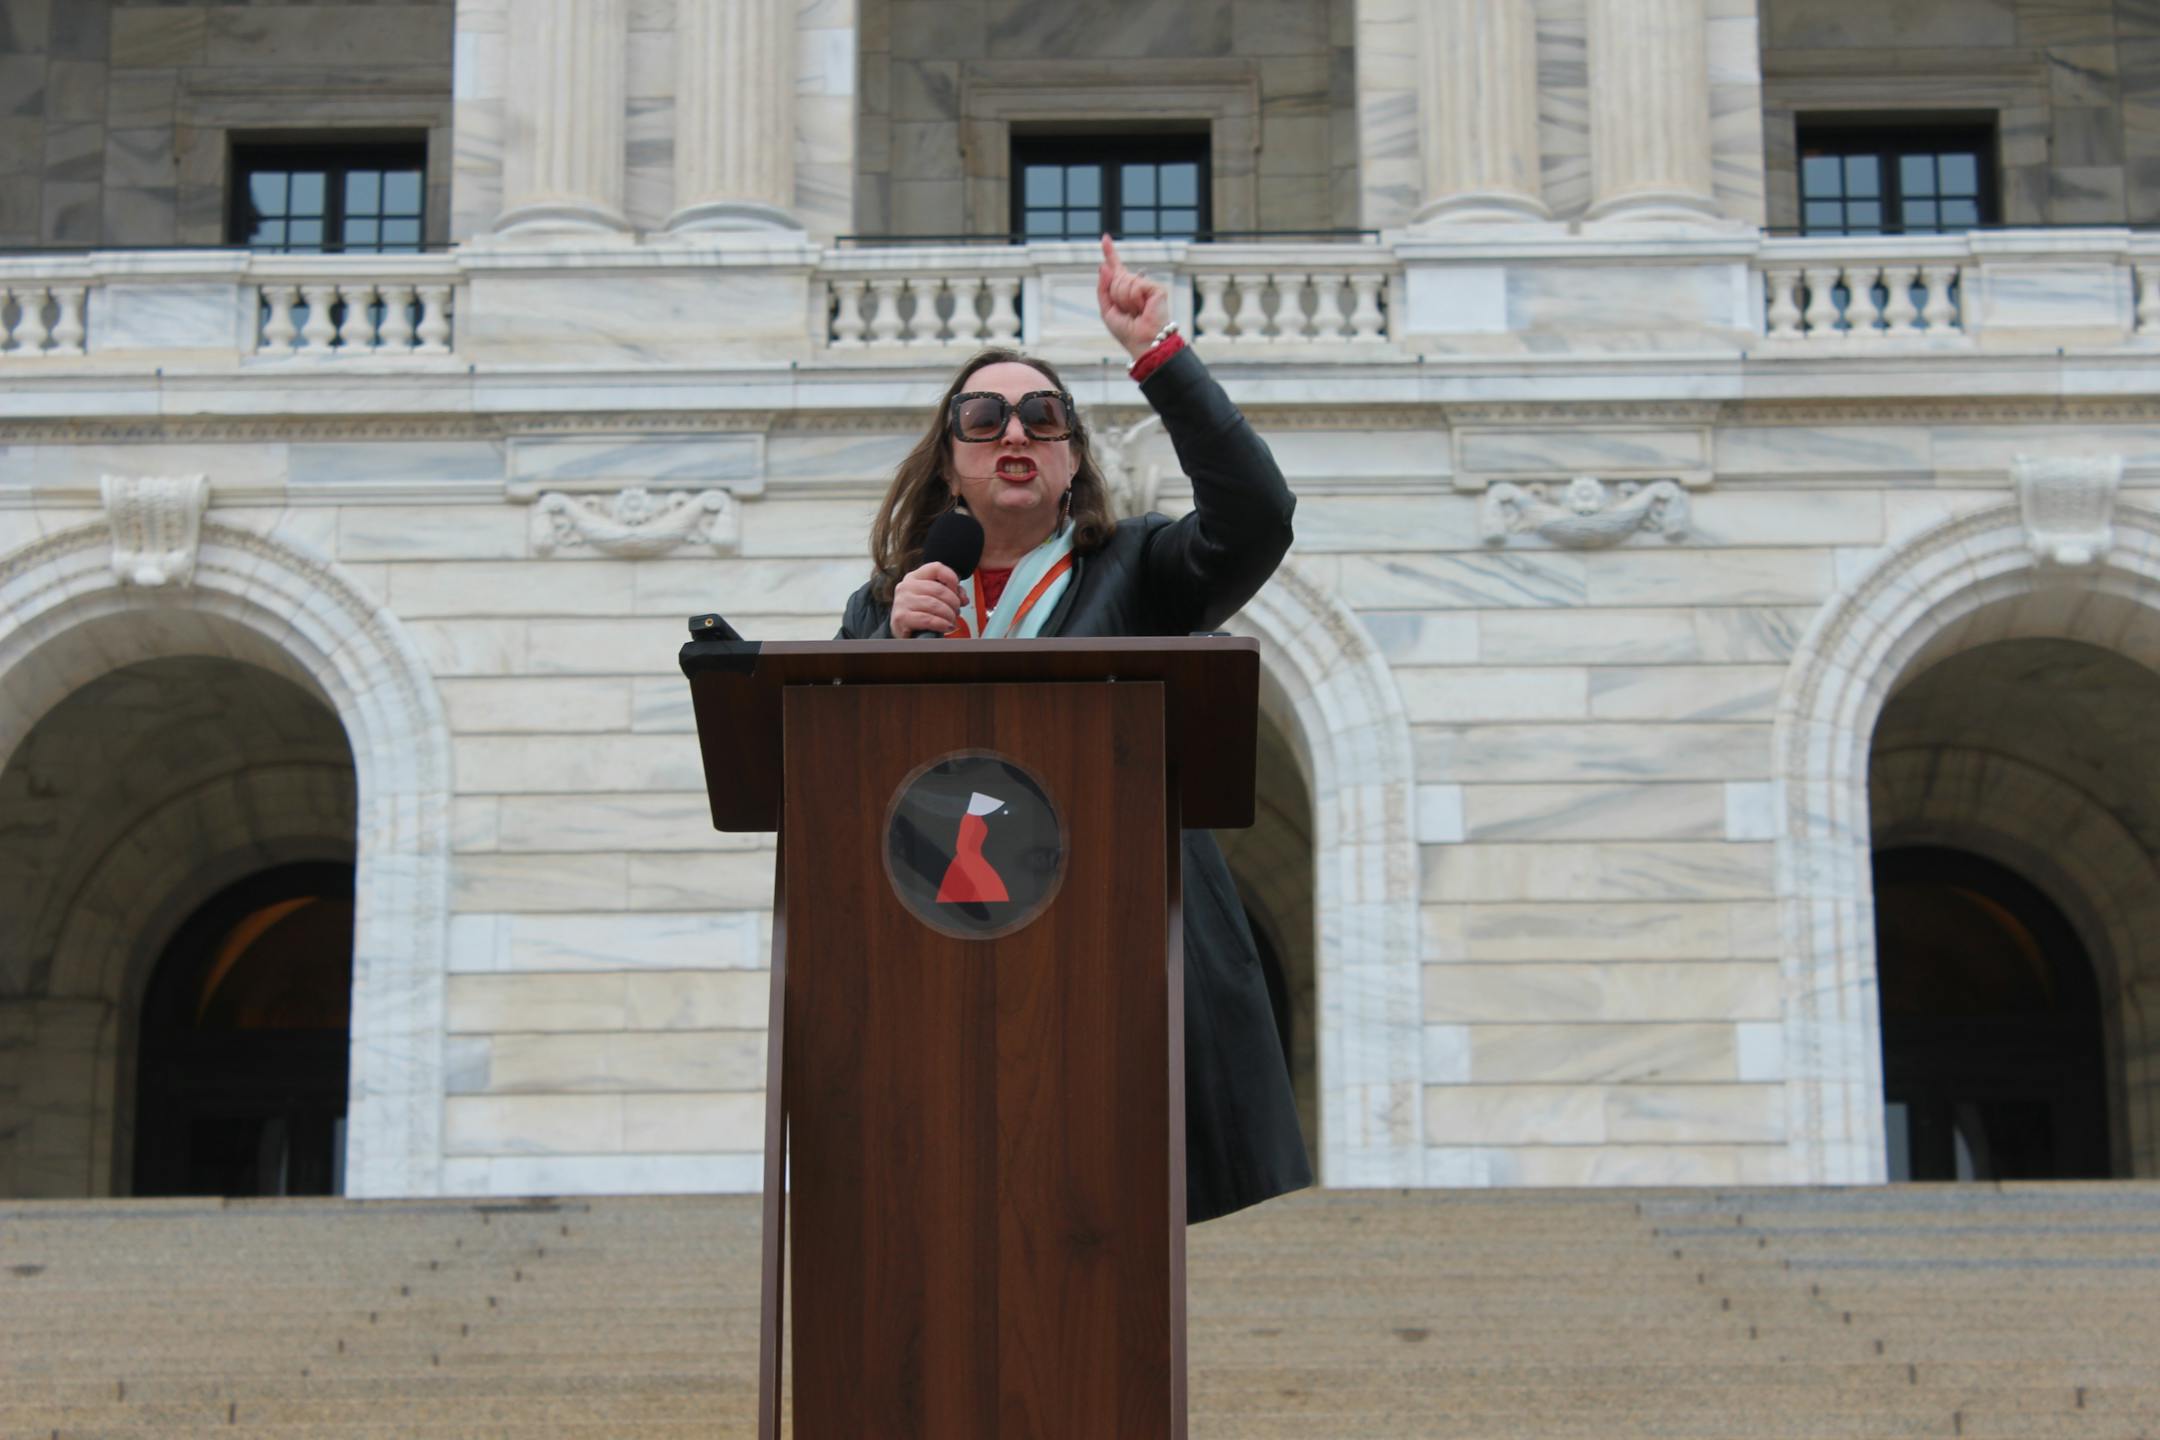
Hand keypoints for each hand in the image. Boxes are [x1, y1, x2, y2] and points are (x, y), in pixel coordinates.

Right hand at [893, 561, 965, 637]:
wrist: (902, 632)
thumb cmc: (920, 613)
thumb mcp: (934, 598)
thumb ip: (951, 594)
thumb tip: (964, 599)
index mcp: (914, 577)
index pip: (936, 568)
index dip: (951, 578)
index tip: (957, 592)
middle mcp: (906, 586)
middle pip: (938, 589)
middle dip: (953, 602)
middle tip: (957, 612)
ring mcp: (902, 601)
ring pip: (934, 605)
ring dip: (949, 614)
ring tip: (952, 621)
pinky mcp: (901, 617)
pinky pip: (928, 619)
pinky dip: (941, 624)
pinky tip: (946, 627)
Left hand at [1097, 234, 1168, 360]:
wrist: (1142, 342)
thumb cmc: (1126, 331)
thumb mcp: (1107, 309)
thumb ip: (1103, 288)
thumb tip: (1104, 266)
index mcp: (1123, 289)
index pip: (1116, 267)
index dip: (1110, 253)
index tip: (1105, 238)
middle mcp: (1136, 285)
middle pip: (1116, 276)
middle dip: (1115, 294)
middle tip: (1127, 311)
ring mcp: (1147, 286)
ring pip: (1125, 281)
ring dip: (1125, 299)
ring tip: (1135, 311)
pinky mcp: (1157, 289)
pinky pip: (1136, 286)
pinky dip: (1134, 299)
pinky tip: (1142, 308)